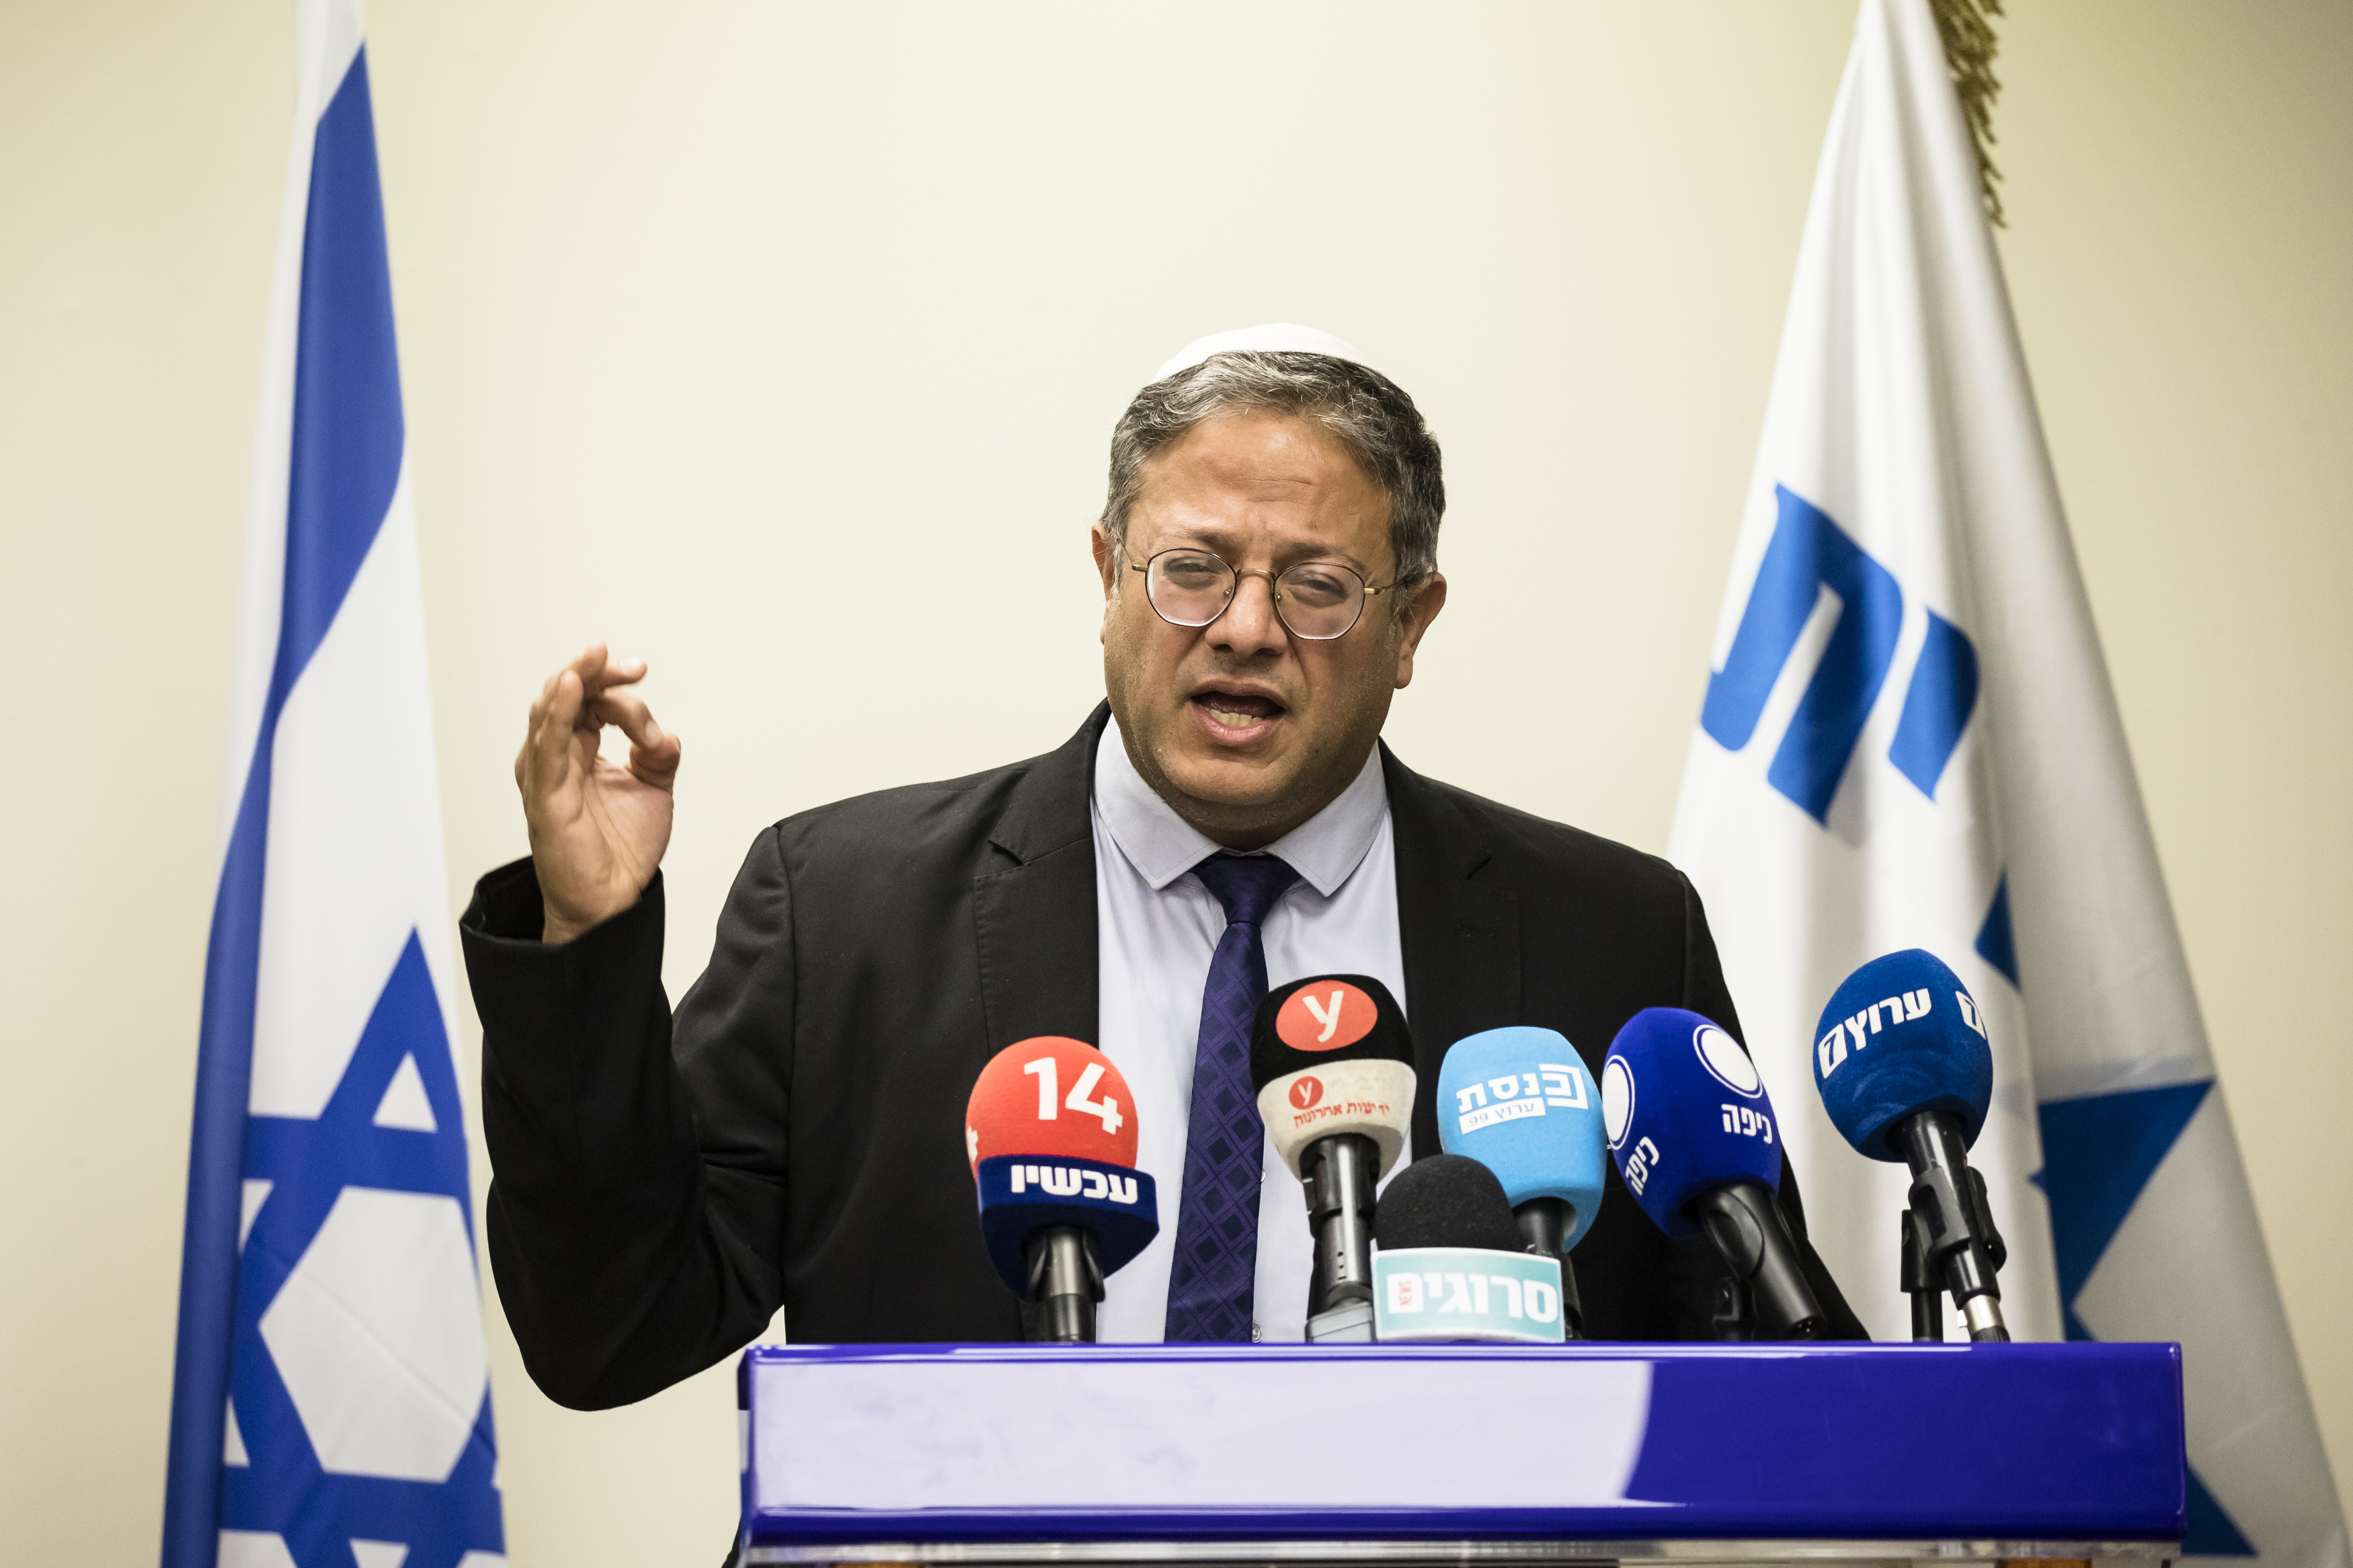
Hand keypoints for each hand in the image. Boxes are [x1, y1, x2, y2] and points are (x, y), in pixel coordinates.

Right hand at [515, 644, 682, 943]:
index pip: (590, 700)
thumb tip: (666, 736)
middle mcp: (557, 757)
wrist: (612, 899)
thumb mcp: (653, 790)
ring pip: (550, 712)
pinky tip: (573, 688)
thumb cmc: (620, 849)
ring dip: (575, 680)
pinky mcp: (545, 795)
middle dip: (597, 672)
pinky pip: (547, 746)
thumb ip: (659, 756)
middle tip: (631, 666)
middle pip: (567, 697)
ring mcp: (546, 774)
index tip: (642, 674)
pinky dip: (559, 713)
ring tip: (595, 658)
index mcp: (579, 751)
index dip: (616, 684)